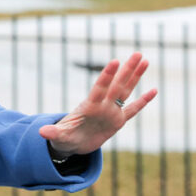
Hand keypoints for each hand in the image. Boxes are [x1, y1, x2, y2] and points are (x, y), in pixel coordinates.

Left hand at [39, 52, 156, 155]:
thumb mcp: (59, 137)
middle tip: (137, 53)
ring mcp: (111, 111)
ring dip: (135, 77)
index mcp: (89, 107)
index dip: (107, 76)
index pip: (100, 88)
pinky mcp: (118, 121)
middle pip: (117, 84)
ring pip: (126, 91)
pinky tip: (153, 90)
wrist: (72, 143)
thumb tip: (41, 132)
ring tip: (144, 60)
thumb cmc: (64, 137)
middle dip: (127, 70)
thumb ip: (53, 133)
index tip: (115, 61)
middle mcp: (103, 105)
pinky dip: (143, 101)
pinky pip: (133, 109)